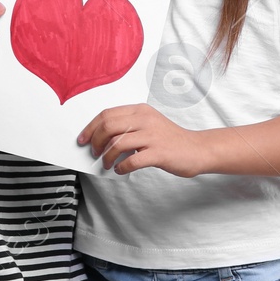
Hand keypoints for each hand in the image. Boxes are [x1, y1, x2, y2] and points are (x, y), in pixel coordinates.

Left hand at [76, 103, 207, 176]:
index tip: (83, 139)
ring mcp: (152, 136)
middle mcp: (145, 120)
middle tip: (94, 153)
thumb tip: (101, 137)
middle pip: (108, 126)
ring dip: (107, 157)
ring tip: (107, 164)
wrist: (197, 149)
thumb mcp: (149, 123)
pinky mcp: (158, 153)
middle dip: (95, 141)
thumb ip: (128, 126)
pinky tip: (121, 170)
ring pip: (117, 143)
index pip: (107, 114)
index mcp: (140, 110)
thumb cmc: (170, 139)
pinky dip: (121, 167)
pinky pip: (132, 161)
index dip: (90, 127)